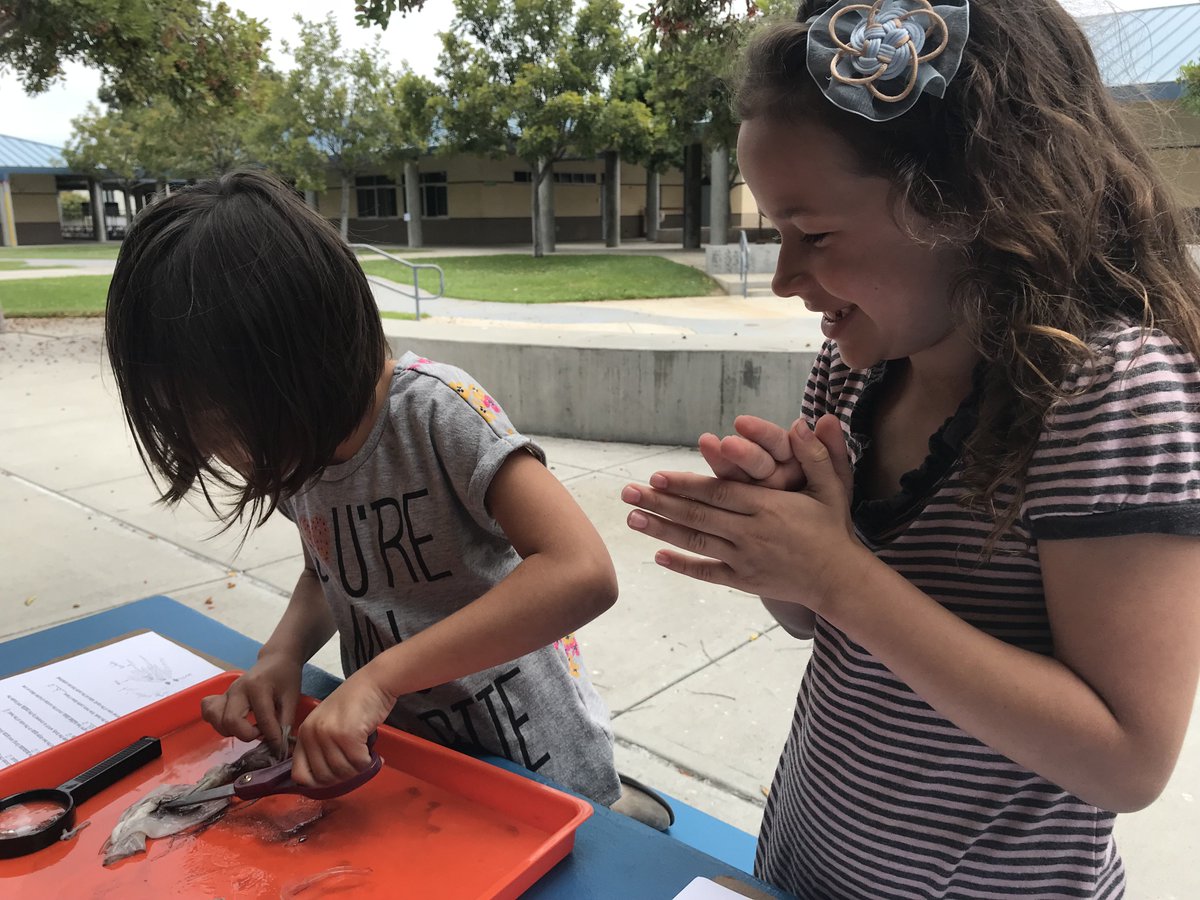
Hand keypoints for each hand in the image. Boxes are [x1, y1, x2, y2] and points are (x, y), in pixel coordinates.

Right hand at [201, 651, 301, 755]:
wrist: (276, 660)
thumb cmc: (286, 677)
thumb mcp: (292, 698)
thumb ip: (285, 722)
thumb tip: (281, 747)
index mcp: (258, 687)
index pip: (263, 719)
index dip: (272, 738)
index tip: (280, 748)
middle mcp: (237, 690)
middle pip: (230, 721)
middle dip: (247, 734)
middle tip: (261, 732)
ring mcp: (226, 693)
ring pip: (216, 719)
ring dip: (232, 731)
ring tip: (248, 727)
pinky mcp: (221, 697)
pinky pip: (209, 711)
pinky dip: (217, 722)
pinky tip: (232, 723)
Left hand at [291, 667, 395, 786]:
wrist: (374, 682)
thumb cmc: (355, 703)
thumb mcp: (328, 723)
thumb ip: (321, 747)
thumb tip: (325, 779)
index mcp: (304, 733)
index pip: (300, 774)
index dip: (318, 782)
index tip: (335, 776)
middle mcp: (312, 734)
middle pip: (324, 777)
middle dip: (343, 775)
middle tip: (355, 763)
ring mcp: (328, 734)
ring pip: (343, 772)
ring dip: (358, 768)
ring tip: (365, 754)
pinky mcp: (348, 735)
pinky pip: (359, 763)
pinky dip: (368, 761)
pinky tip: (372, 752)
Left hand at [623, 415, 861, 609]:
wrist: (841, 580)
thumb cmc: (834, 528)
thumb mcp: (832, 486)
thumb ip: (817, 454)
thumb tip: (806, 421)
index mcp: (767, 506)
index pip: (717, 492)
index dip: (684, 484)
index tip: (655, 476)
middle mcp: (751, 532)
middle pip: (697, 515)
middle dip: (659, 503)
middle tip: (627, 493)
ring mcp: (745, 559)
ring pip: (696, 542)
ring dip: (661, 530)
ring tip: (631, 519)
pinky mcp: (744, 581)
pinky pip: (708, 573)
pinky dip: (683, 565)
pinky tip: (658, 556)